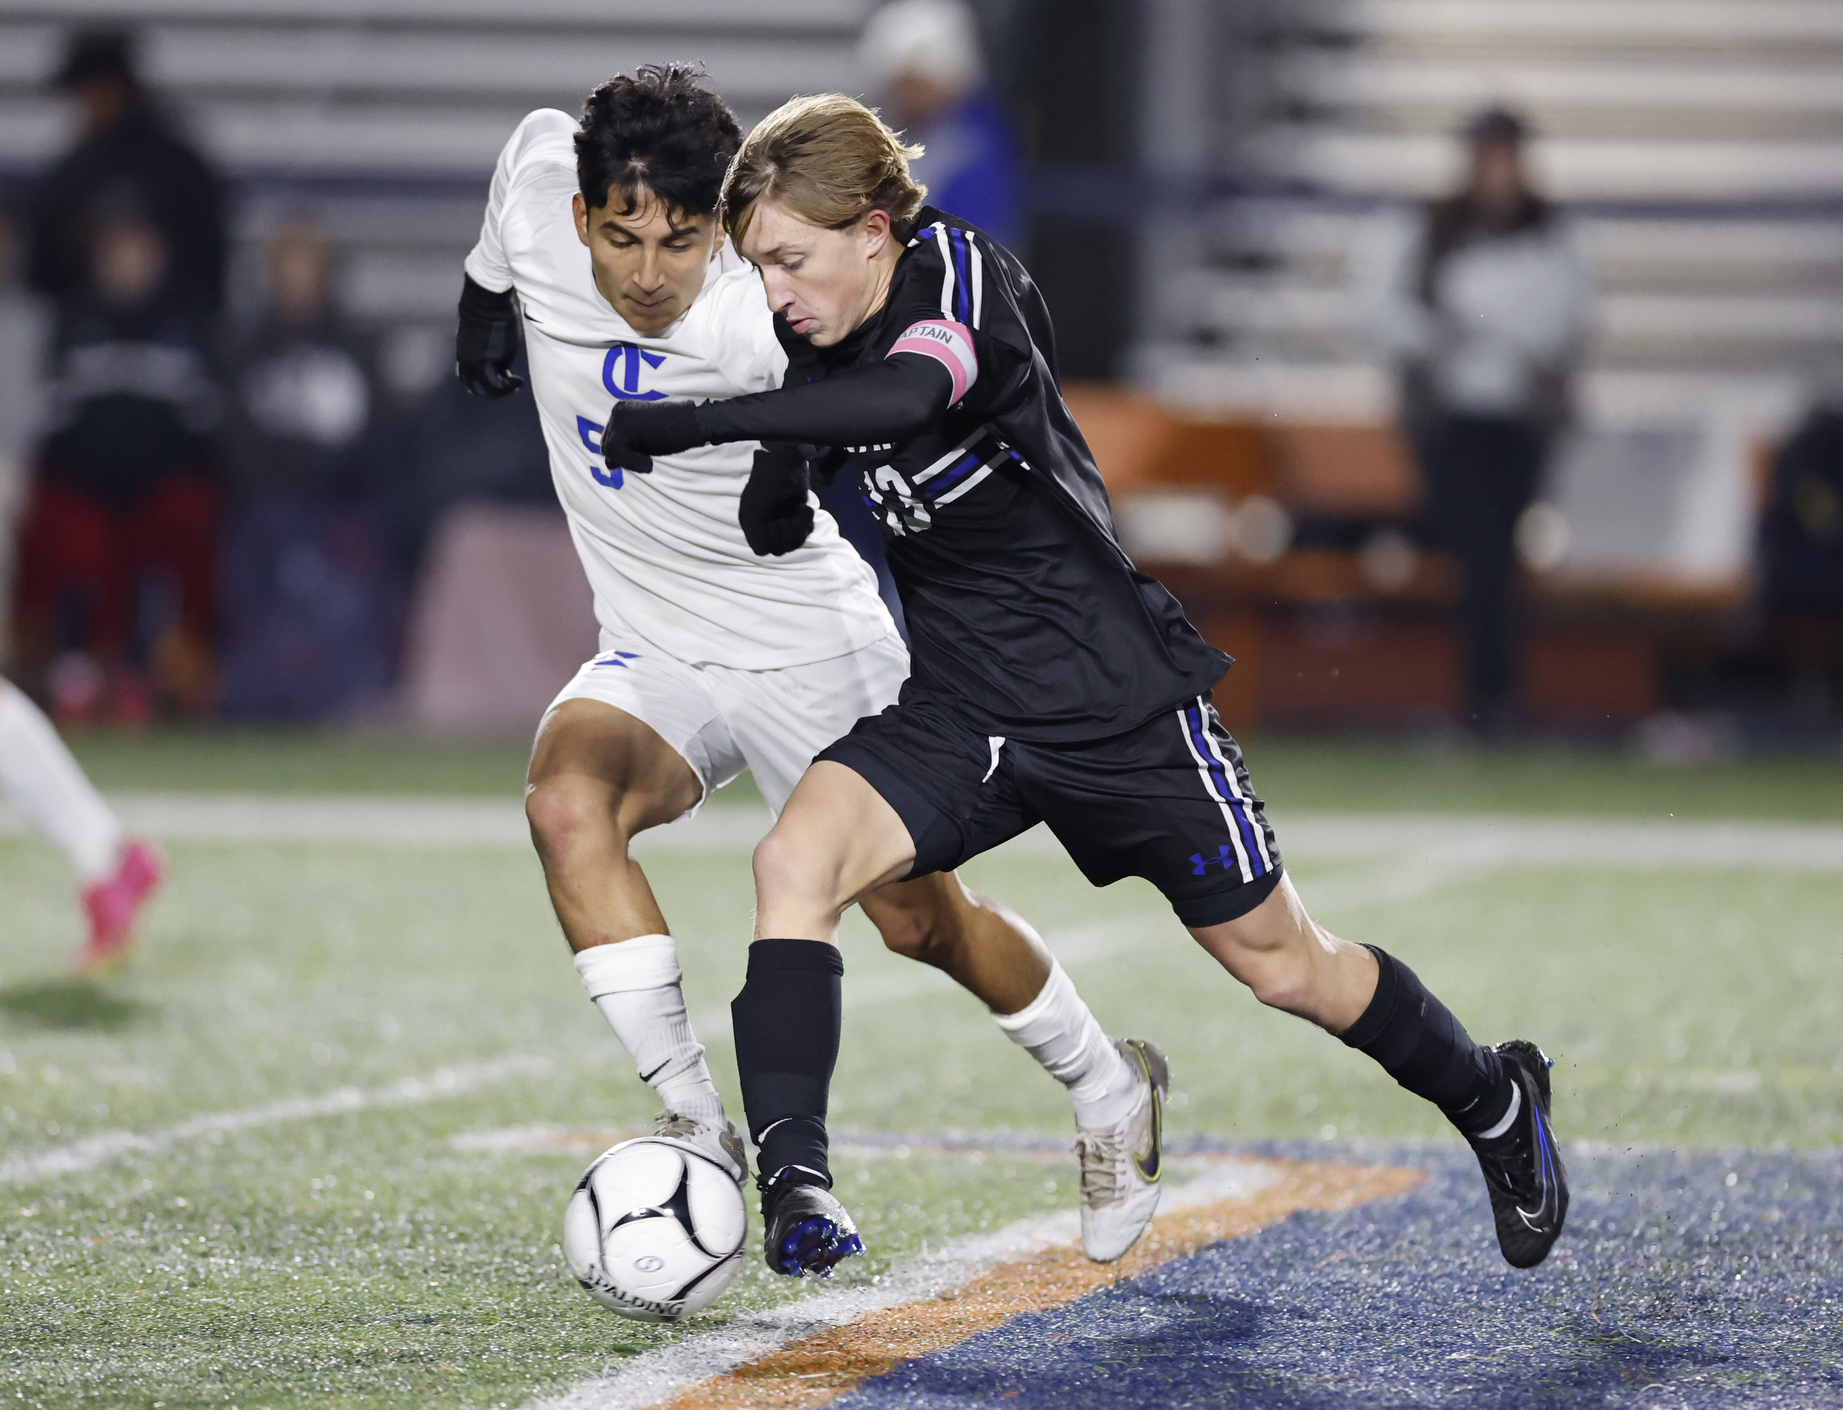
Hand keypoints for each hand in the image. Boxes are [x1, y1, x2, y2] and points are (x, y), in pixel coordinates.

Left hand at [455, 276, 523, 399]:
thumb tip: (493, 362)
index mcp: (463, 355)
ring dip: (503, 391)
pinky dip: (511, 386)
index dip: (477, 386)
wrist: (486, 304)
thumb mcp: (476, 335)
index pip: (466, 378)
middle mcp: (468, 362)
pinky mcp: (495, 361)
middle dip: (491, 393)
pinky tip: (519, 382)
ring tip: (516, 384)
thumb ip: (480, 350)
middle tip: (506, 389)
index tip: (491, 385)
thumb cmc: (483, 312)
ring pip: (490, 389)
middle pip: (476, 388)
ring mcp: (481, 363)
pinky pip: (501, 383)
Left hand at [602, 399, 702, 475]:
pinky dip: (632, 463)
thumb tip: (609, 463)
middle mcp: (617, 410)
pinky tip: (649, 463)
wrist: (693, 423)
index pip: (610, 439)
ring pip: (609, 450)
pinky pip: (616, 453)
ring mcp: (619, 417)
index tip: (646, 455)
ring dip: (629, 462)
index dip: (625, 454)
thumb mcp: (645, 440)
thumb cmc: (674, 433)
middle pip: (606, 444)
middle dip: (624, 458)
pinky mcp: (623, 427)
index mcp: (622, 410)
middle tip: (647, 459)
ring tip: (649, 461)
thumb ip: (627, 446)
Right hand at [740, 442, 813, 555]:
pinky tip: (804, 509)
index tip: (774, 522)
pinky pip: (804, 531)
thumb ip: (756, 536)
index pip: (764, 550)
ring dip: (800, 527)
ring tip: (800, 510)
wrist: (785, 463)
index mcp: (752, 525)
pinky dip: (807, 523)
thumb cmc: (767, 486)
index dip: (772, 540)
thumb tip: (763, 554)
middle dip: (790, 534)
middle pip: (782, 548)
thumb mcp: (755, 512)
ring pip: (795, 541)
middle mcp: (766, 526)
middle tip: (790, 516)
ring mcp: (782, 520)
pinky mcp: (796, 514)